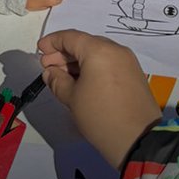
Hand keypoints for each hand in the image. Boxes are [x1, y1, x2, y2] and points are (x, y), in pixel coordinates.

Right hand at [37, 29, 161, 169]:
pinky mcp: (134, 75)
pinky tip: (81, 82)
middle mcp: (115, 50)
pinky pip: (108, 63)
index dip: (52, 42)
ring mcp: (128, 62)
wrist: (139, 141)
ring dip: (78, 62)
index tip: (39, 51)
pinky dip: (93, 68)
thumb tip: (51, 72)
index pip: (70, 37)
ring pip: (97, 54)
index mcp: (99, 50)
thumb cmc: (100, 116)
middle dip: (64, 53)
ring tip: (62, 77)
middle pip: (85, 44)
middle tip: (48, 67)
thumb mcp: (72, 99)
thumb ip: (57, 81)